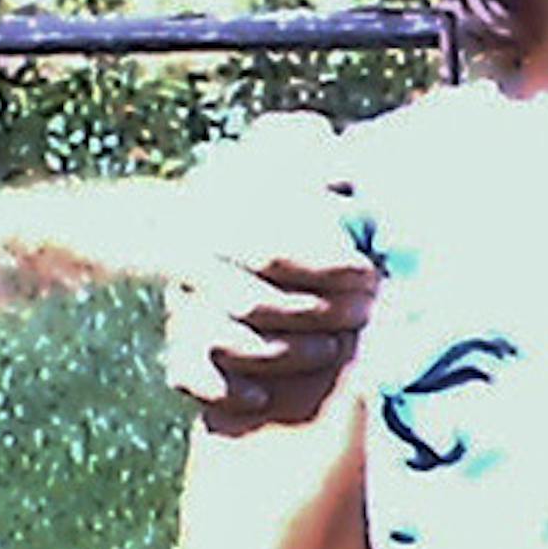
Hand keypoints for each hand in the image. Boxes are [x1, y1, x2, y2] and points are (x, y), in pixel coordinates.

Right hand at [165, 116, 375, 426]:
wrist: (190, 230)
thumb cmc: (268, 189)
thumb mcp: (289, 154)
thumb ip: (313, 149)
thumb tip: (342, 164)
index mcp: (221, 210)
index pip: (273, 249)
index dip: (327, 267)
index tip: (369, 272)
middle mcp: (197, 257)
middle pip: (254, 300)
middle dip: (316, 312)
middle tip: (364, 312)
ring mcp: (184, 303)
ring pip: (224, 338)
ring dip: (284, 352)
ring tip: (333, 349)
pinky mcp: (178, 345)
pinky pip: (185, 375)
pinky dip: (222, 392)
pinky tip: (261, 399)